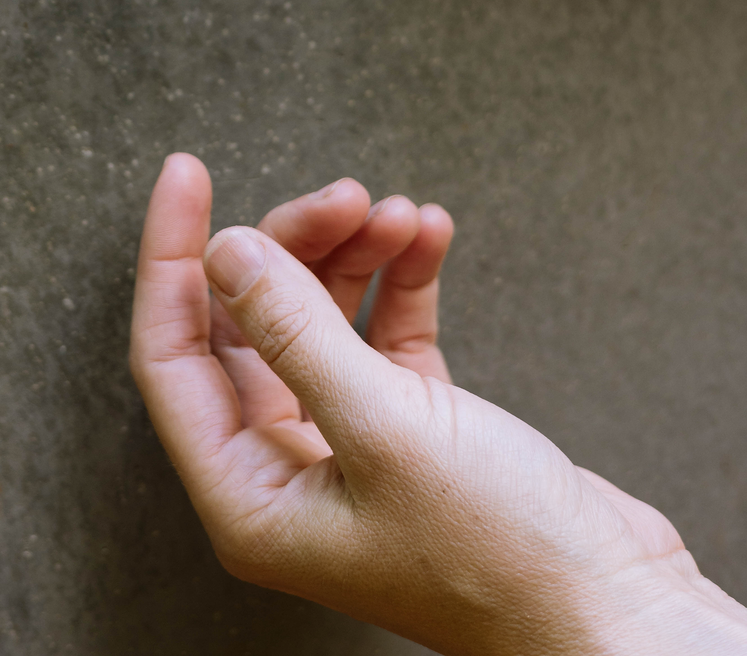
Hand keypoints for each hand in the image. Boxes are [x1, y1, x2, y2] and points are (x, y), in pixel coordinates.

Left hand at [130, 154, 746, 654]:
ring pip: (319, 318)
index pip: (173, 353)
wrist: (614, 611)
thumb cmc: (500, 559)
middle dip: (293, 247)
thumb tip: (225, 252)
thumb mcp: (384, 429)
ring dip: (354, 255)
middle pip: (251, 322)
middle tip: (343, 196)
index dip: (173, 256)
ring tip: (397, 213)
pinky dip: (400, 279)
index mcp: (250, 496)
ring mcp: (349, 445)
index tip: (186, 177)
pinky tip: (427, 237)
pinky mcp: (411, 426)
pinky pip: (383, 331)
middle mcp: (288, 470)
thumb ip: (294, 332)